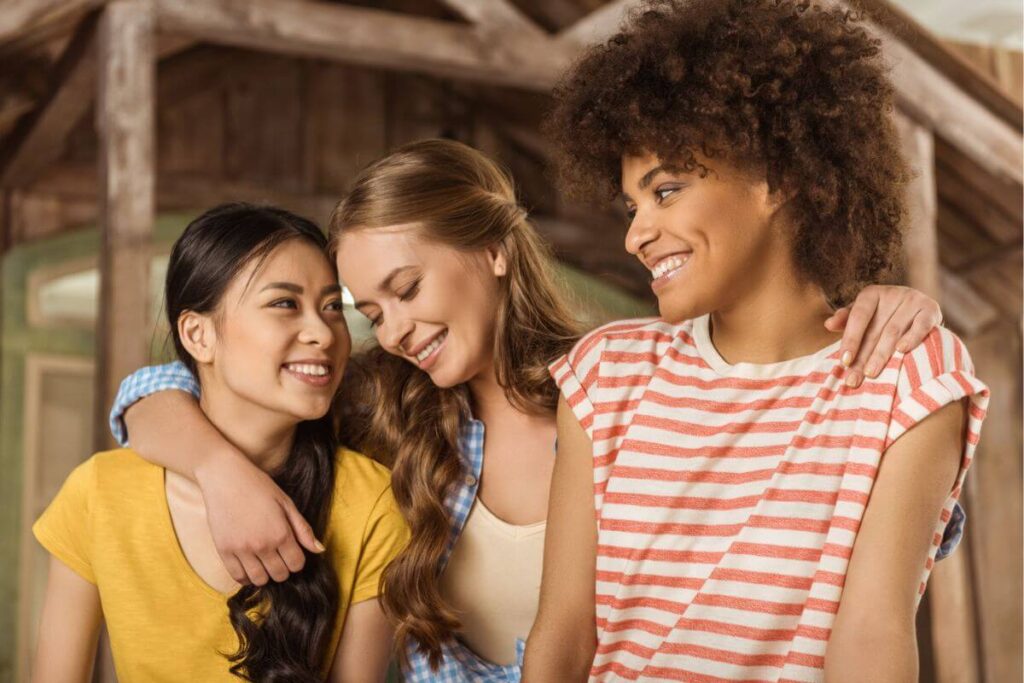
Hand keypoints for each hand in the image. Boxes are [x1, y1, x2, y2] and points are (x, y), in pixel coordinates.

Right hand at [194, 450, 323, 585]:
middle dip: (283, 568)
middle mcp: (262, 545)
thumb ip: (303, 529)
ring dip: (265, 574)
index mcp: (281, 533)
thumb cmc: (258, 487)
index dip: (297, 560)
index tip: (292, 551)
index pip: (296, 564)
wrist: (225, 478)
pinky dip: (246, 576)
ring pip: (260, 580)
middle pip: (280, 575)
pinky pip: (238, 577)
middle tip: (278, 556)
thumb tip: (319, 549)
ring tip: (264, 561)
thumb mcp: (286, 503)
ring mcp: (241, 550)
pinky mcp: (223, 551)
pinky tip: (250, 565)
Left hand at [825, 285, 941, 388]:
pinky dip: (912, 338)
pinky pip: (921, 325)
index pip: (858, 317)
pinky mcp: (931, 309)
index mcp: (871, 294)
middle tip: (853, 379)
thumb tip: (828, 324)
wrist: (920, 309)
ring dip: (882, 354)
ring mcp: (913, 300)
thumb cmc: (883, 315)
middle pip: (875, 329)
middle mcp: (892, 293)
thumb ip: (846, 319)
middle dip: (863, 356)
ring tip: (871, 373)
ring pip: (894, 330)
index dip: (851, 339)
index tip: (844, 361)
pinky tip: (902, 350)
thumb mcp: (863, 315)